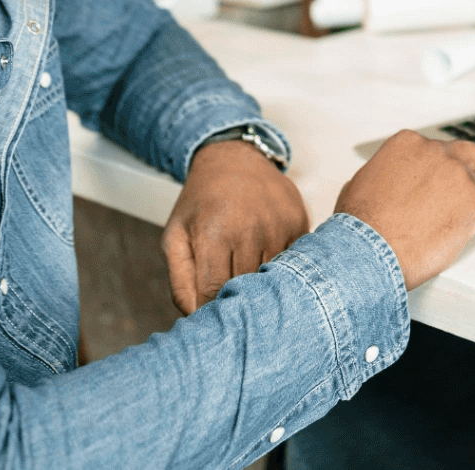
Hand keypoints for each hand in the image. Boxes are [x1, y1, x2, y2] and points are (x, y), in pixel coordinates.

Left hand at [162, 140, 311, 313]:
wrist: (235, 158)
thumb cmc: (201, 202)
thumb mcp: (175, 236)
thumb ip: (180, 280)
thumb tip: (195, 316)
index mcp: (213, 232)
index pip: (214, 292)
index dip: (211, 310)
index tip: (210, 317)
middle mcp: (250, 227)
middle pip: (246, 288)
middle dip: (236, 299)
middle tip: (230, 302)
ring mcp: (279, 224)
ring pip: (272, 278)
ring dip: (260, 285)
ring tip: (248, 280)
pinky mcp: (299, 221)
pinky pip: (292, 261)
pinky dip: (280, 268)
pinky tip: (267, 259)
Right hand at [334, 130, 474, 289]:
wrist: (369, 252)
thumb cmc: (360, 227)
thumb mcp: (361, 184)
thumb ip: (386, 174)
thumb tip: (389, 183)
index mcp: (408, 144)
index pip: (435, 149)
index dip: (434, 172)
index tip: (431, 188)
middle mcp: (436, 153)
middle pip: (466, 156)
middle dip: (463, 174)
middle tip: (452, 198)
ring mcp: (459, 175)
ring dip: (467, 204)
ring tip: (447, 228)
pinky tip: (463, 234)